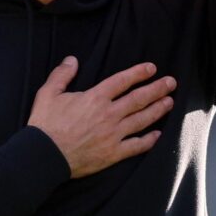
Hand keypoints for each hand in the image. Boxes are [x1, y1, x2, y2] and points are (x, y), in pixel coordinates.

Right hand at [28, 56, 176, 177]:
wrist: (43, 156)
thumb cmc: (45, 124)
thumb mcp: (48, 94)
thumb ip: (62, 75)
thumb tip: (72, 59)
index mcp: (94, 98)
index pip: (122, 81)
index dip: (138, 73)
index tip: (152, 68)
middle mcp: (108, 114)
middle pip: (139, 98)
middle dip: (157, 89)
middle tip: (171, 83)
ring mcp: (113, 135)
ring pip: (142, 120)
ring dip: (158, 110)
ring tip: (170, 102)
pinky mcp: (112, 154)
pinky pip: (136, 146)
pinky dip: (148, 140)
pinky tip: (157, 135)